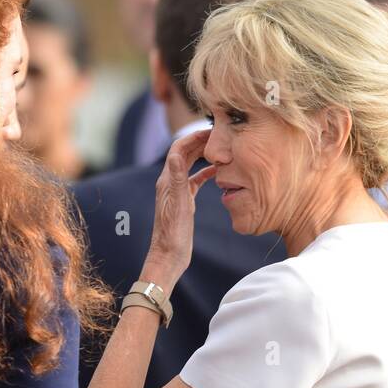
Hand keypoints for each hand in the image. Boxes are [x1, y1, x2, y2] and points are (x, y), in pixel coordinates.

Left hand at [144, 129, 216, 284]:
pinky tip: (217, 172)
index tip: (211, 130)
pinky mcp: (184, 201)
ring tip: (220, 148)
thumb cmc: (173, 235)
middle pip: (184, 154)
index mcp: (167, 181)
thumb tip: (174, 154)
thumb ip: (178, 179)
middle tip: (219, 135)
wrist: (169, 257)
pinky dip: (205, 173)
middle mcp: (170, 183)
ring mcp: (177, 192)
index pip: (178, 149)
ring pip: (190, 166)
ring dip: (203, 155)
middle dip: (199, 142)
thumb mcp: (178, 205)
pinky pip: (195, 181)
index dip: (193, 137)